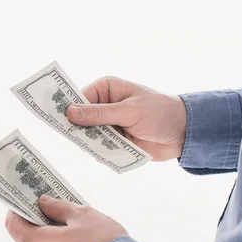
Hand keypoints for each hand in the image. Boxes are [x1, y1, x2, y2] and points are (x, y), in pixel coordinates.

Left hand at [5, 195, 127, 241]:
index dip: (16, 211)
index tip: (23, 202)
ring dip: (55, 241)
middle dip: (41, 225)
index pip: (13, 226)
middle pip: (30, 241)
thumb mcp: (82, 216)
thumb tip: (46, 203)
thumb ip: (59, 208)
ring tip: (75, 229)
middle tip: (54, 210)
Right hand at [67, 77, 186, 160]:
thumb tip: (70, 112)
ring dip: (94, 143)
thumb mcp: (130, 111)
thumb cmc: (160, 113)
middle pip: (80, 119)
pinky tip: (114, 152)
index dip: (67, 108)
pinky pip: (100, 149)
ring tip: (109, 144)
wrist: (183, 133)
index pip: (78, 98)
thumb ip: (100, 114)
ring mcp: (109, 124)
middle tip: (84, 138)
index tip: (58, 121)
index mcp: (106, 89)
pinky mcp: (114, 141)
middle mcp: (104, 105)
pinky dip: (104, 153)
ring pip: (88, 136)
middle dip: (80, 130)